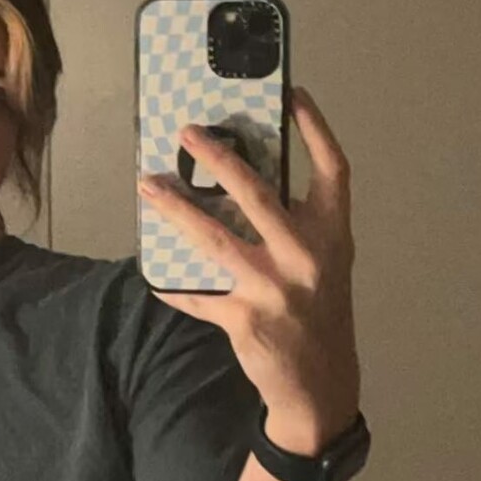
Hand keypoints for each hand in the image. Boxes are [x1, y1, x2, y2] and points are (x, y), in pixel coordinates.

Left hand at [136, 87, 359, 435]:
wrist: (322, 386)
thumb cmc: (319, 312)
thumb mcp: (323, 263)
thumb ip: (295, 225)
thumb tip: (238, 182)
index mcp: (333, 235)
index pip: (333, 170)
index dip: (315, 129)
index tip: (293, 94)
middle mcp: (308, 255)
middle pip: (258, 193)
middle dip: (218, 159)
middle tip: (187, 132)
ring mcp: (275, 288)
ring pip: (214, 238)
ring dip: (175, 209)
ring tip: (147, 187)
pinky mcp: (246, 318)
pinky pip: (198, 294)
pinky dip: (173, 284)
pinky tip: (154, 275)